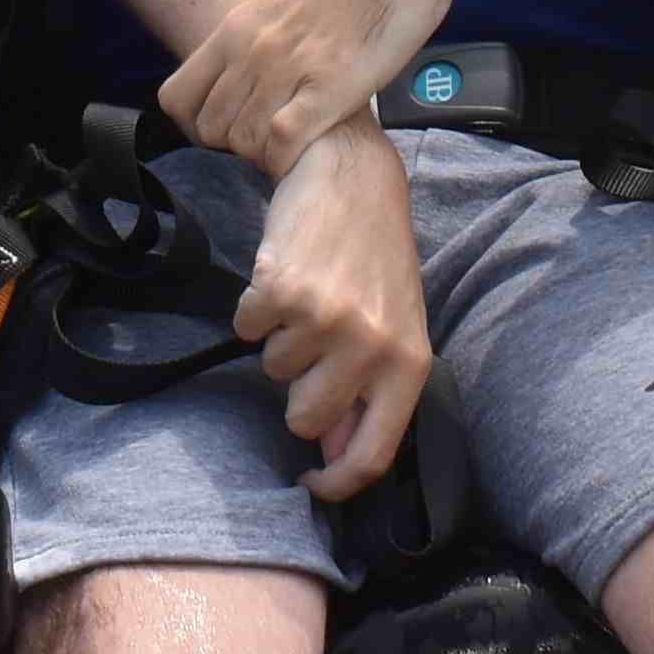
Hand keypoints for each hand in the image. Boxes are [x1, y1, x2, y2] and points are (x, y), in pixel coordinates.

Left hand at [165, 0, 475, 176]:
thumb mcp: (282, 2)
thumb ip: (258, 38)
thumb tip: (247, 75)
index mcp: (235, 28)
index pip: (176, 99)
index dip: (198, 124)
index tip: (232, 125)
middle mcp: (252, 49)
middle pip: (209, 129)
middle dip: (236, 146)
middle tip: (271, 138)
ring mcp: (288, 68)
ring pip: (241, 142)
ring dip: (265, 155)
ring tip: (295, 143)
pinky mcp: (329, 87)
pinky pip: (281, 144)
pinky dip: (288, 160)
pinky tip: (309, 149)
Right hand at [235, 119, 431, 501]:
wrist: (351, 171)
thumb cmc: (376, 252)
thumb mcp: (395, 323)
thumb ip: (372, 392)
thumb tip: (334, 456)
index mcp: (408, 363)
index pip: (373, 454)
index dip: (337, 483)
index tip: (312, 482)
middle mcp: (370, 347)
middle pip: (306, 419)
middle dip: (299, 389)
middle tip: (315, 340)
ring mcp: (325, 320)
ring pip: (273, 370)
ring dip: (280, 339)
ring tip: (307, 294)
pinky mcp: (281, 291)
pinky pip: (245, 328)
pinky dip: (253, 307)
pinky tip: (281, 275)